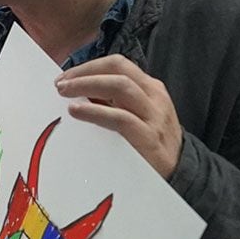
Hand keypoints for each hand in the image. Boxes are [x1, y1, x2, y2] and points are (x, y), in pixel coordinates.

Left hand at [55, 55, 183, 178]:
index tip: (66, 76)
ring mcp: (153, 115)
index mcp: (149, 87)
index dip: (89, 67)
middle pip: (118, 69)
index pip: (118, 65)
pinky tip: (76, 112)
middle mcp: (153, 96)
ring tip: (64, 93)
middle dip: (85, 72)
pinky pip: (119, 117)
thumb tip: (77, 94)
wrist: (179, 173)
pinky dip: (94, 111)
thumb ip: (113, 103)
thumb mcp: (136, 115)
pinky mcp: (148, 137)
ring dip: (87, 85)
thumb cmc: (150, 143)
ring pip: (119, 86)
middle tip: (60, 83)